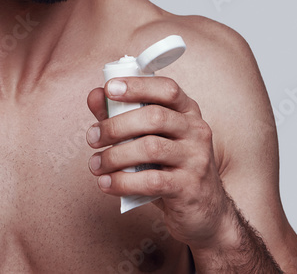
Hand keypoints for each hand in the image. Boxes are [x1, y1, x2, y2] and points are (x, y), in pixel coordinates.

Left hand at [85, 77, 238, 250]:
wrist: (204, 211)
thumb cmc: (170, 167)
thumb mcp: (150, 138)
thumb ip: (122, 115)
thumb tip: (95, 95)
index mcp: (188, 112)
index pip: (167, 88)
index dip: (137, 86)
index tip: (108, 88)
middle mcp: (196, 131)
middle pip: (154, 117)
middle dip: (116, 126)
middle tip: (92, 137)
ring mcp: (196, 159)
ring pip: (151, 148)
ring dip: (115, 156)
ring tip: (95, 164)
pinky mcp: (189, 188)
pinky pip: (151, 180)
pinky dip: (123, 181)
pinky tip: (106, 184)